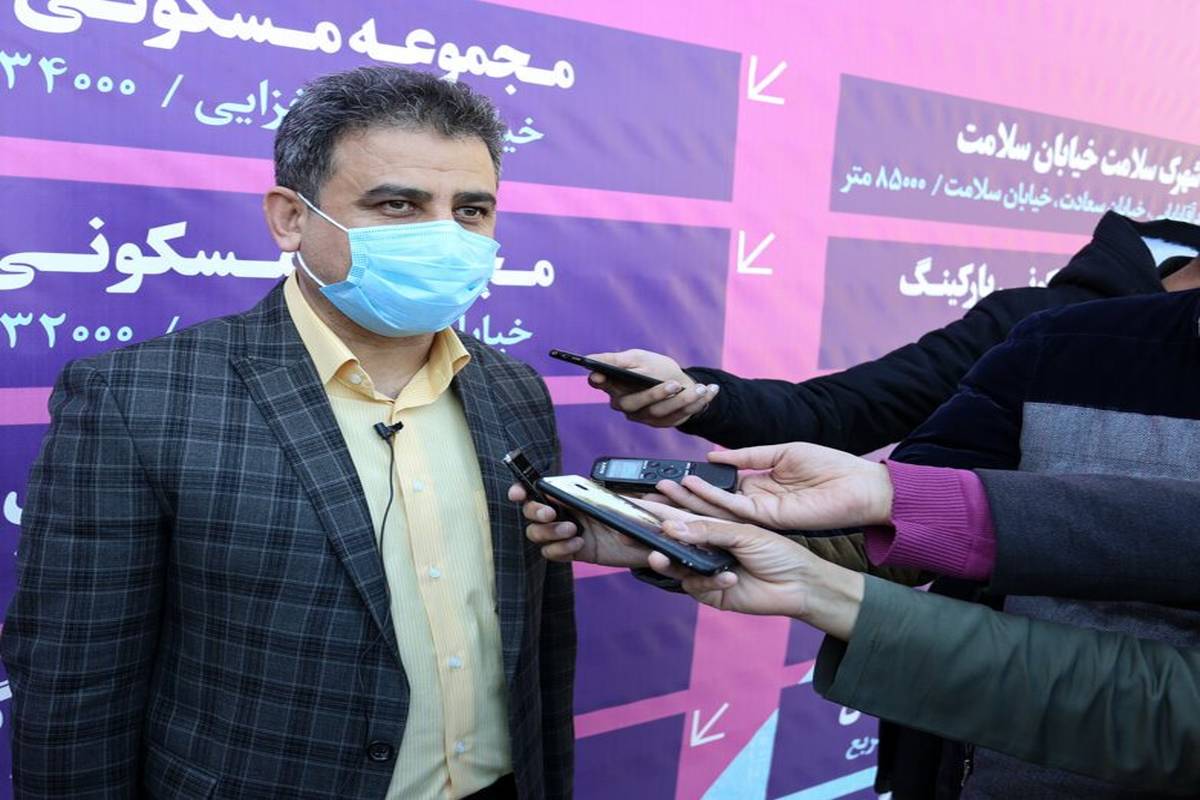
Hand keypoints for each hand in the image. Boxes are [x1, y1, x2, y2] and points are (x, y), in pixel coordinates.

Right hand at [508, 484, 706, 567]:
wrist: (654, 543)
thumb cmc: (645, 518)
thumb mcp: (634, 506)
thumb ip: (616, 505)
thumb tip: (596, 509)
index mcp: (577, 493)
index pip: (543, 487)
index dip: (524, 488)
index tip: (519, 493)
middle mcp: (568, 510)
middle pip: (532, 510)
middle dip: (536, 511)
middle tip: (552, 513)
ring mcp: (569, 532)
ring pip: (537, 533)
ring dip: (549, 532)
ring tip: (573, 531)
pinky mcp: (574, 552)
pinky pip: (552, 552)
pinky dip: (559, 549)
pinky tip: (577, 545)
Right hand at [586, 349, 718, 427]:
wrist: (680, 382)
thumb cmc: (656, 368)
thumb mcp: (638, 357)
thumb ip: (617, 360)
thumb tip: (591, 360)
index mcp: (615, 385)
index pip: (600, 383)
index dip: (598, 380)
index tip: (599, 375)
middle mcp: (626, 404)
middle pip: (633, 404)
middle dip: (655, 394)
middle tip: (674, 384)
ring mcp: (643, 416)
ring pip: (660, 412)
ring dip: (683, 399)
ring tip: (701, 388)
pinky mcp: (661, 423)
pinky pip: (679, 416)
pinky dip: (697, 404)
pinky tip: (710, 392)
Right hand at [648, 517, 864, 639]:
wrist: (801, 583)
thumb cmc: (779, 552)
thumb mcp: (744, 533)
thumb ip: (708, 529)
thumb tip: (671, 526)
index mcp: (716, 526)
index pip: (684, 514)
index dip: (663, 508)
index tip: (641, 502)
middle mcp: (708, 547)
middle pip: (673, 541)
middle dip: (652, 537)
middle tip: (632, 534)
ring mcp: (708, 571)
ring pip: (677, 566)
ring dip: (667, 561)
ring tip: (659, 556)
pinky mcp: (713, 593)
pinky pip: (697, 587)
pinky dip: (708, 581)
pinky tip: (728, 577)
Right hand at [653, 442, 892, 529]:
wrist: (861, 487)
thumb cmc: (830, 467)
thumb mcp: (783, 452)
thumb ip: (747, 456)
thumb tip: (715, 455)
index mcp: (757, 488)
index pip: (716, 489)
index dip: (692, 486)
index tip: (666, 481)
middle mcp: (753, 505)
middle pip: (708, 504)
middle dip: (678, 499)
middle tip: (648, 494)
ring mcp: (759, 515)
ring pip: (714, 511)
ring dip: (686, 502)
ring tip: (658, 494)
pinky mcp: (768, 520)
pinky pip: (732, 510)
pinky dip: (710, 501)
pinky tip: (690, 490)